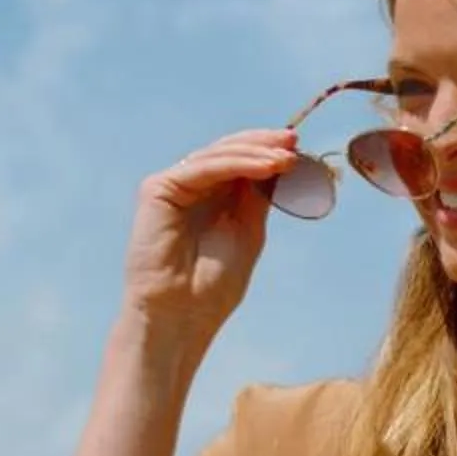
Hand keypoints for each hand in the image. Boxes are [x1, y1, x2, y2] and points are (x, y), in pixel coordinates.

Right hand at [119, 129, 298, 360]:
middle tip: (294, 141)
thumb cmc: (213, 284)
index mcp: (210, 197)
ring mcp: (172, 185)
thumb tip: (282, 163)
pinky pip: (202, 168)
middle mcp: (190, 186)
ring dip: (255, 152)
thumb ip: (258, 197)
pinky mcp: (157, 188)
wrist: (182, 313)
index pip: (239, 161)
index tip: (299, 147)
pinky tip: (266, 167)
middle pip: (227, 151)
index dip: (266, 150)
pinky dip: (236, 164)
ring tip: (287, 158)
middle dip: (263, 143)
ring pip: (217, 155)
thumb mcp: (249, 232)